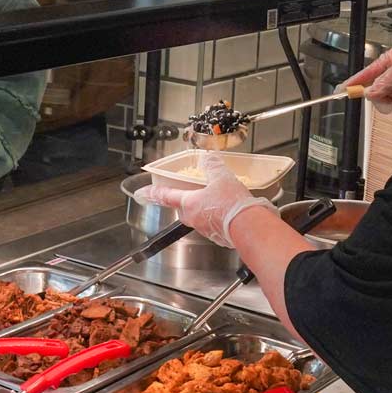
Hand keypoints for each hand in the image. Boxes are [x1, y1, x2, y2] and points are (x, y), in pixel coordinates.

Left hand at [133, 151, 273, 246]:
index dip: (152, 193)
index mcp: (189, 203)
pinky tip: (229, 208)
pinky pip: (213, 222)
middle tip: (193, 190)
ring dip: (205, 206)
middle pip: (183, 206)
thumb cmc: (233, 206)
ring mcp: (205, 228)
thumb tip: (207, 158)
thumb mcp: (222, 177)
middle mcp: (194, 218)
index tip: (141, 193)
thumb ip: (212, 166)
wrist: (250, 228)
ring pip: (199, 215)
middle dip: (186, 198)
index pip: (165, 196)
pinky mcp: (218, 235)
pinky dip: (218, 215)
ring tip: (219, 197)